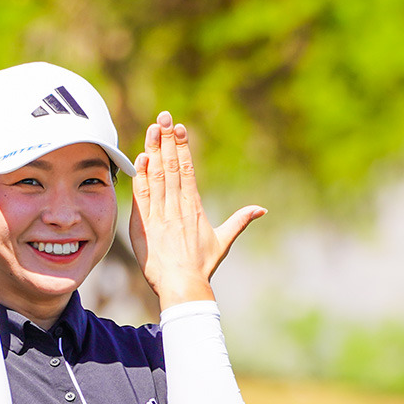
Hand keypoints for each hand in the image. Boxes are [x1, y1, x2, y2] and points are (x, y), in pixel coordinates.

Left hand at [129, 111, 265, 308]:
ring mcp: (160, 215)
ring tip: (152, 129)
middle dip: (167, 140)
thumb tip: (262, 210)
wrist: (182, 286)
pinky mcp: (145, 225)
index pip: (187, 169)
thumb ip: (240, 221)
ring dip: (154, 151)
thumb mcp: (223, 242)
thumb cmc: (202, 266)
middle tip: (163, 116)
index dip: (183, 146)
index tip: (179, 127)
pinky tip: (141, 159)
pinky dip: (141, 178)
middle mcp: (177, 207)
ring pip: (157, 176)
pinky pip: (142, 197)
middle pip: (172, 166)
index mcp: (194, 207)